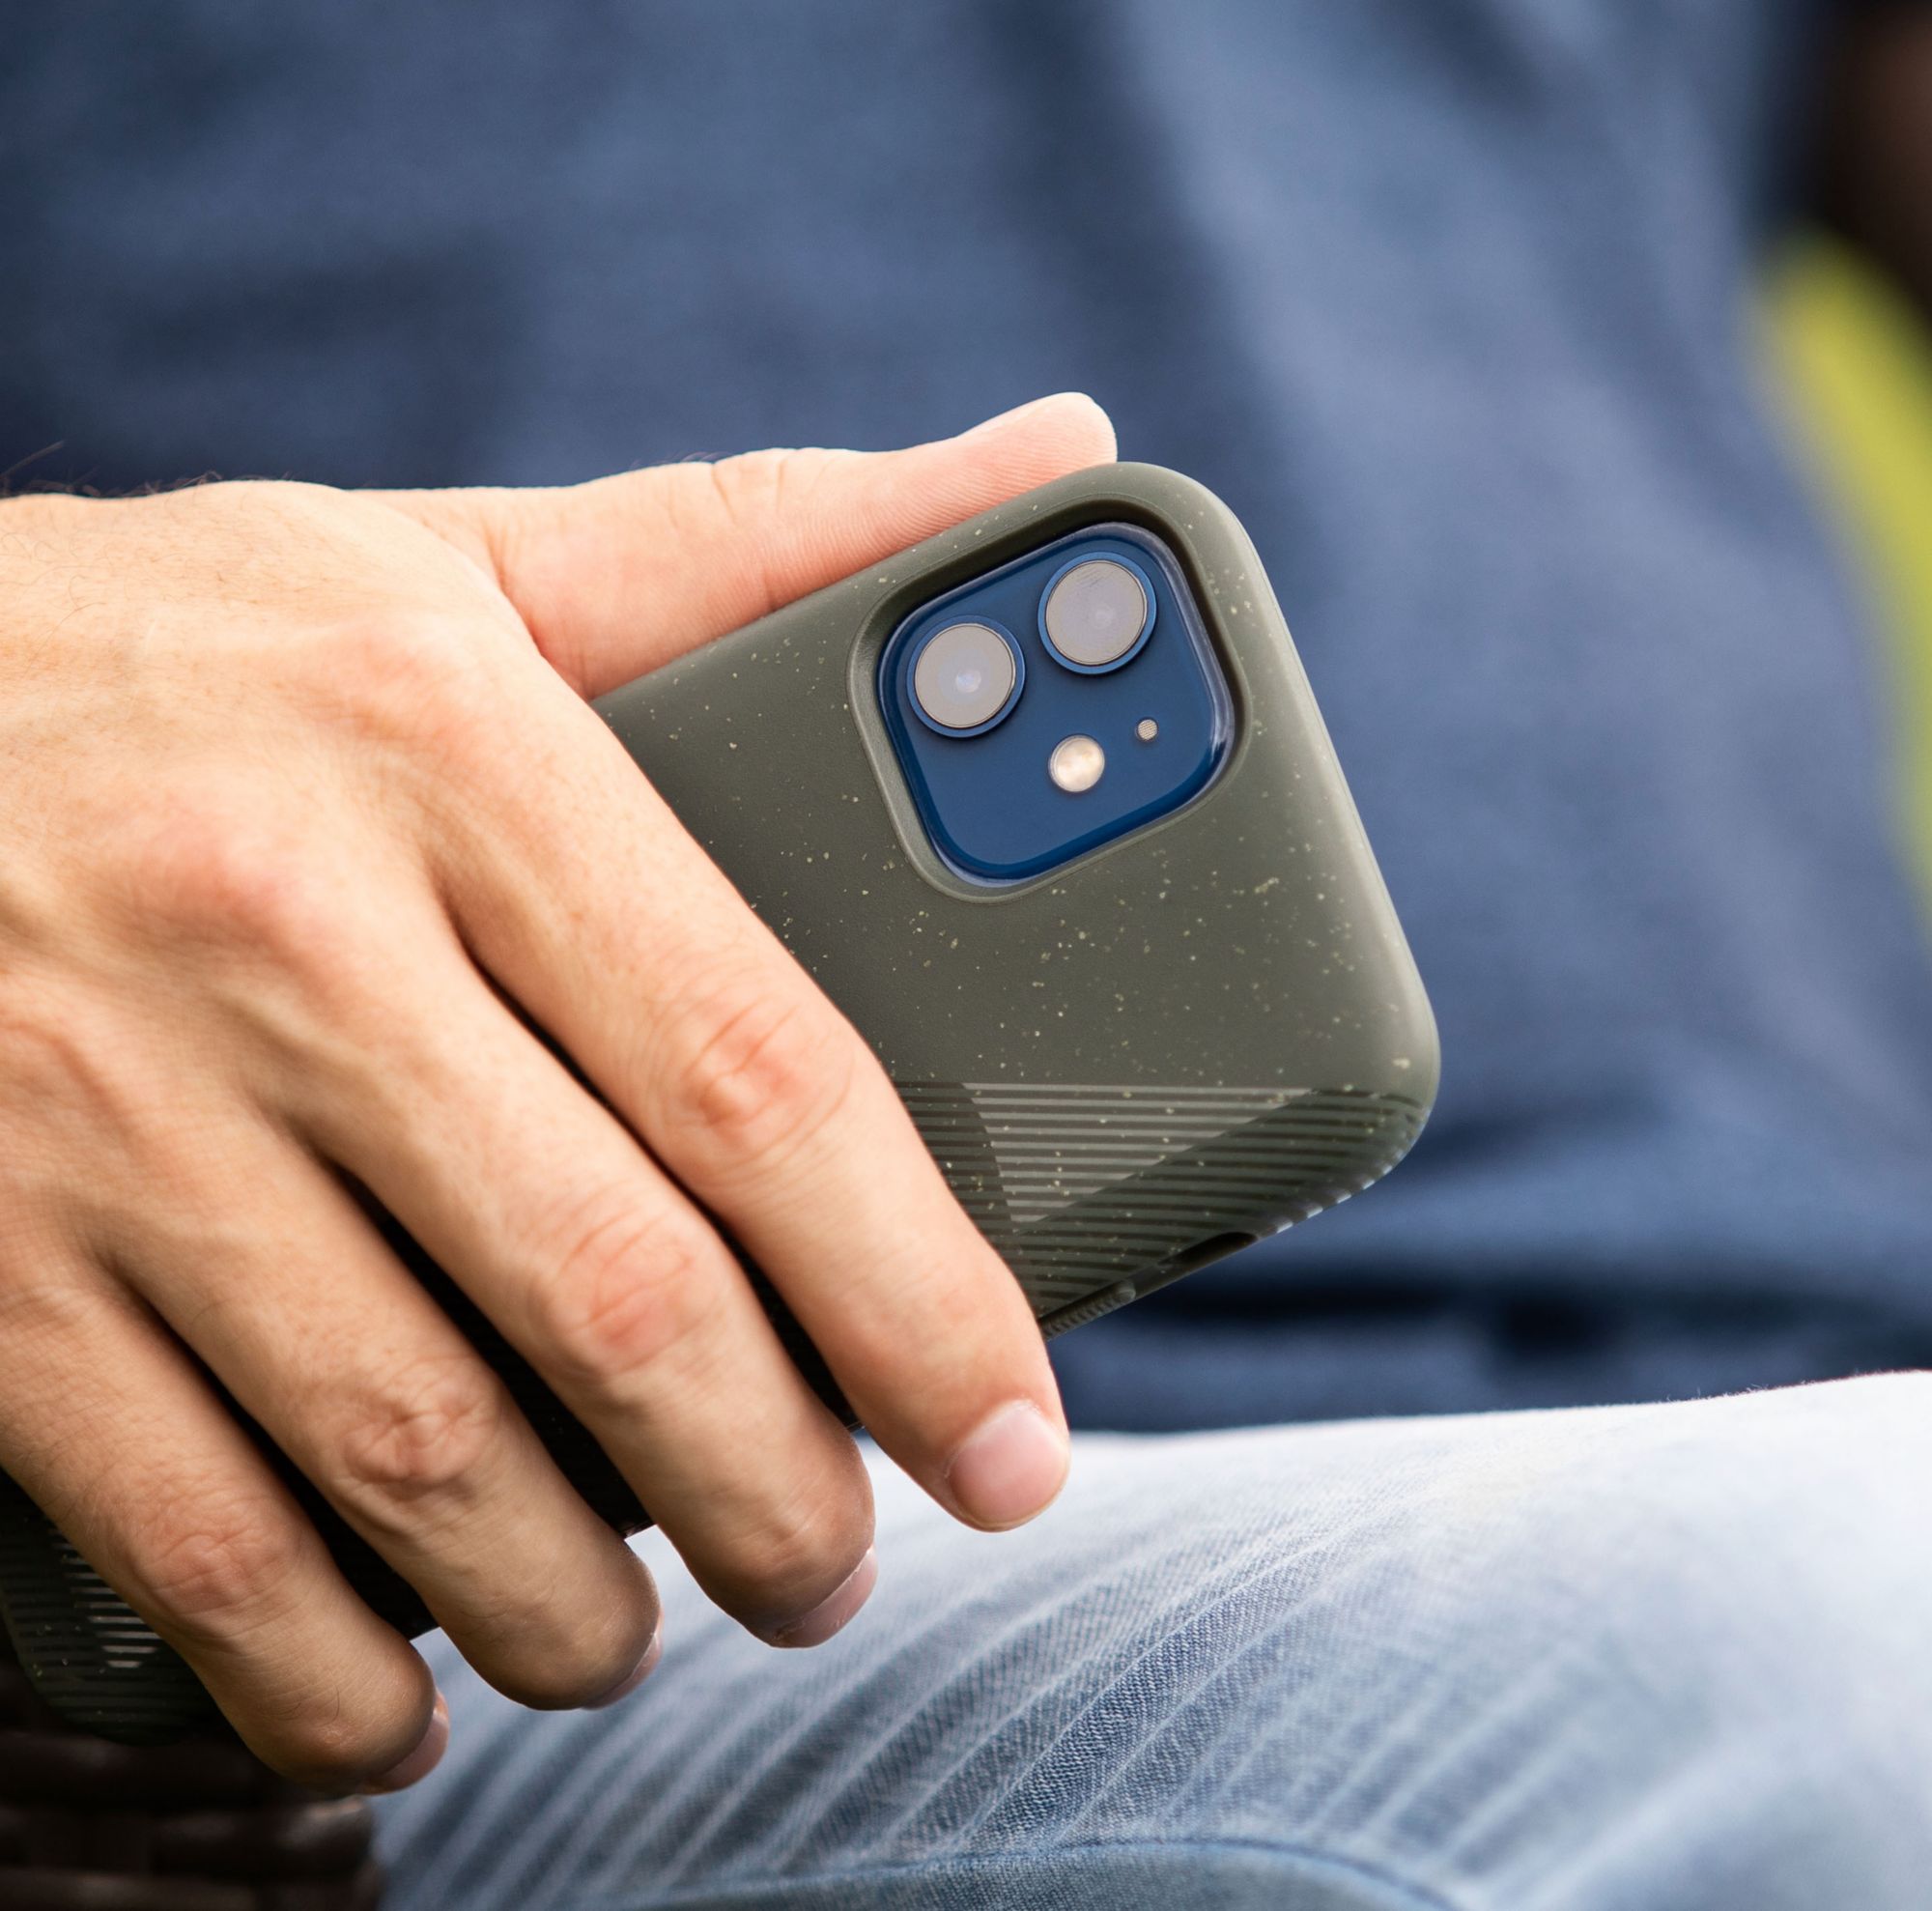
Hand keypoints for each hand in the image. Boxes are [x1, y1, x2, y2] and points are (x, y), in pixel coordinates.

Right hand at [0, 394, 1113, 1789]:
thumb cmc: (189, 645)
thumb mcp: (467, 559)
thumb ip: (764, 540)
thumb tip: (1048, 459)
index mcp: (454, 749)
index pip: (759, 1076)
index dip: (916, 1296)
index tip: (1010, 1438)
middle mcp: (286, 934)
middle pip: (618, 1301)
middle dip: (774, 1492)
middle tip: (841, 1561)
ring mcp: (110, 1116)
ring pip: (415, 1456)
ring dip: (576, 1601)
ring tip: (654, 1628)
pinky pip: (185, 1537)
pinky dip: (320, 1668)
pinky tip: (407, 1692)